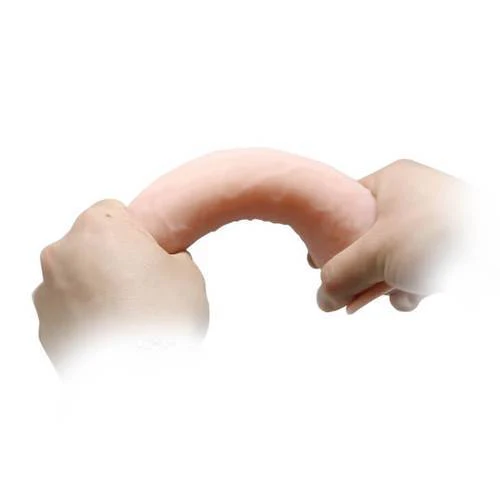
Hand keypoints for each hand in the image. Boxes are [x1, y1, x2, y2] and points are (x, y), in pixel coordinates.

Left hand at [33, 199, 208, 370]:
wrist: (140, 377)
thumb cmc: (162, 319)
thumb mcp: (187, 271)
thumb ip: (170, 254)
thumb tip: (162, 261)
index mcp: (97, 228)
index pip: (113, 211)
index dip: (135, 233)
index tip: (146, 253)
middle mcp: (63, 254)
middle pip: (90, 245)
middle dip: (111, 259)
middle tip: (141, 286)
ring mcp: (48, 293)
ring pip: (75, 277)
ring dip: (95, 288)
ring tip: (127, 314)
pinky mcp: (45, 327)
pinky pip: (67, 310)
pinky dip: (85, 316)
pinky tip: (113, 332)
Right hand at [314, 159, 470, 312]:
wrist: (496, 251)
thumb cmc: (439, 236)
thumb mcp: (375, 255)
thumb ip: (339, 276)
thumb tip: (321, 300)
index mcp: (391, 182)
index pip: (344, 206)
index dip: (326, 236)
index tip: (313, 261)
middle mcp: (412, 197)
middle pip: (366, 237)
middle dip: (359, 269)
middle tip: (346, 288)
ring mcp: (431, 221)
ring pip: (391, 256)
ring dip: (384, 283)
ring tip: (386, 294)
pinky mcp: (448, 245)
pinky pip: (416, 265)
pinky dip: (410, 285)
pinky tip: (414, 296)